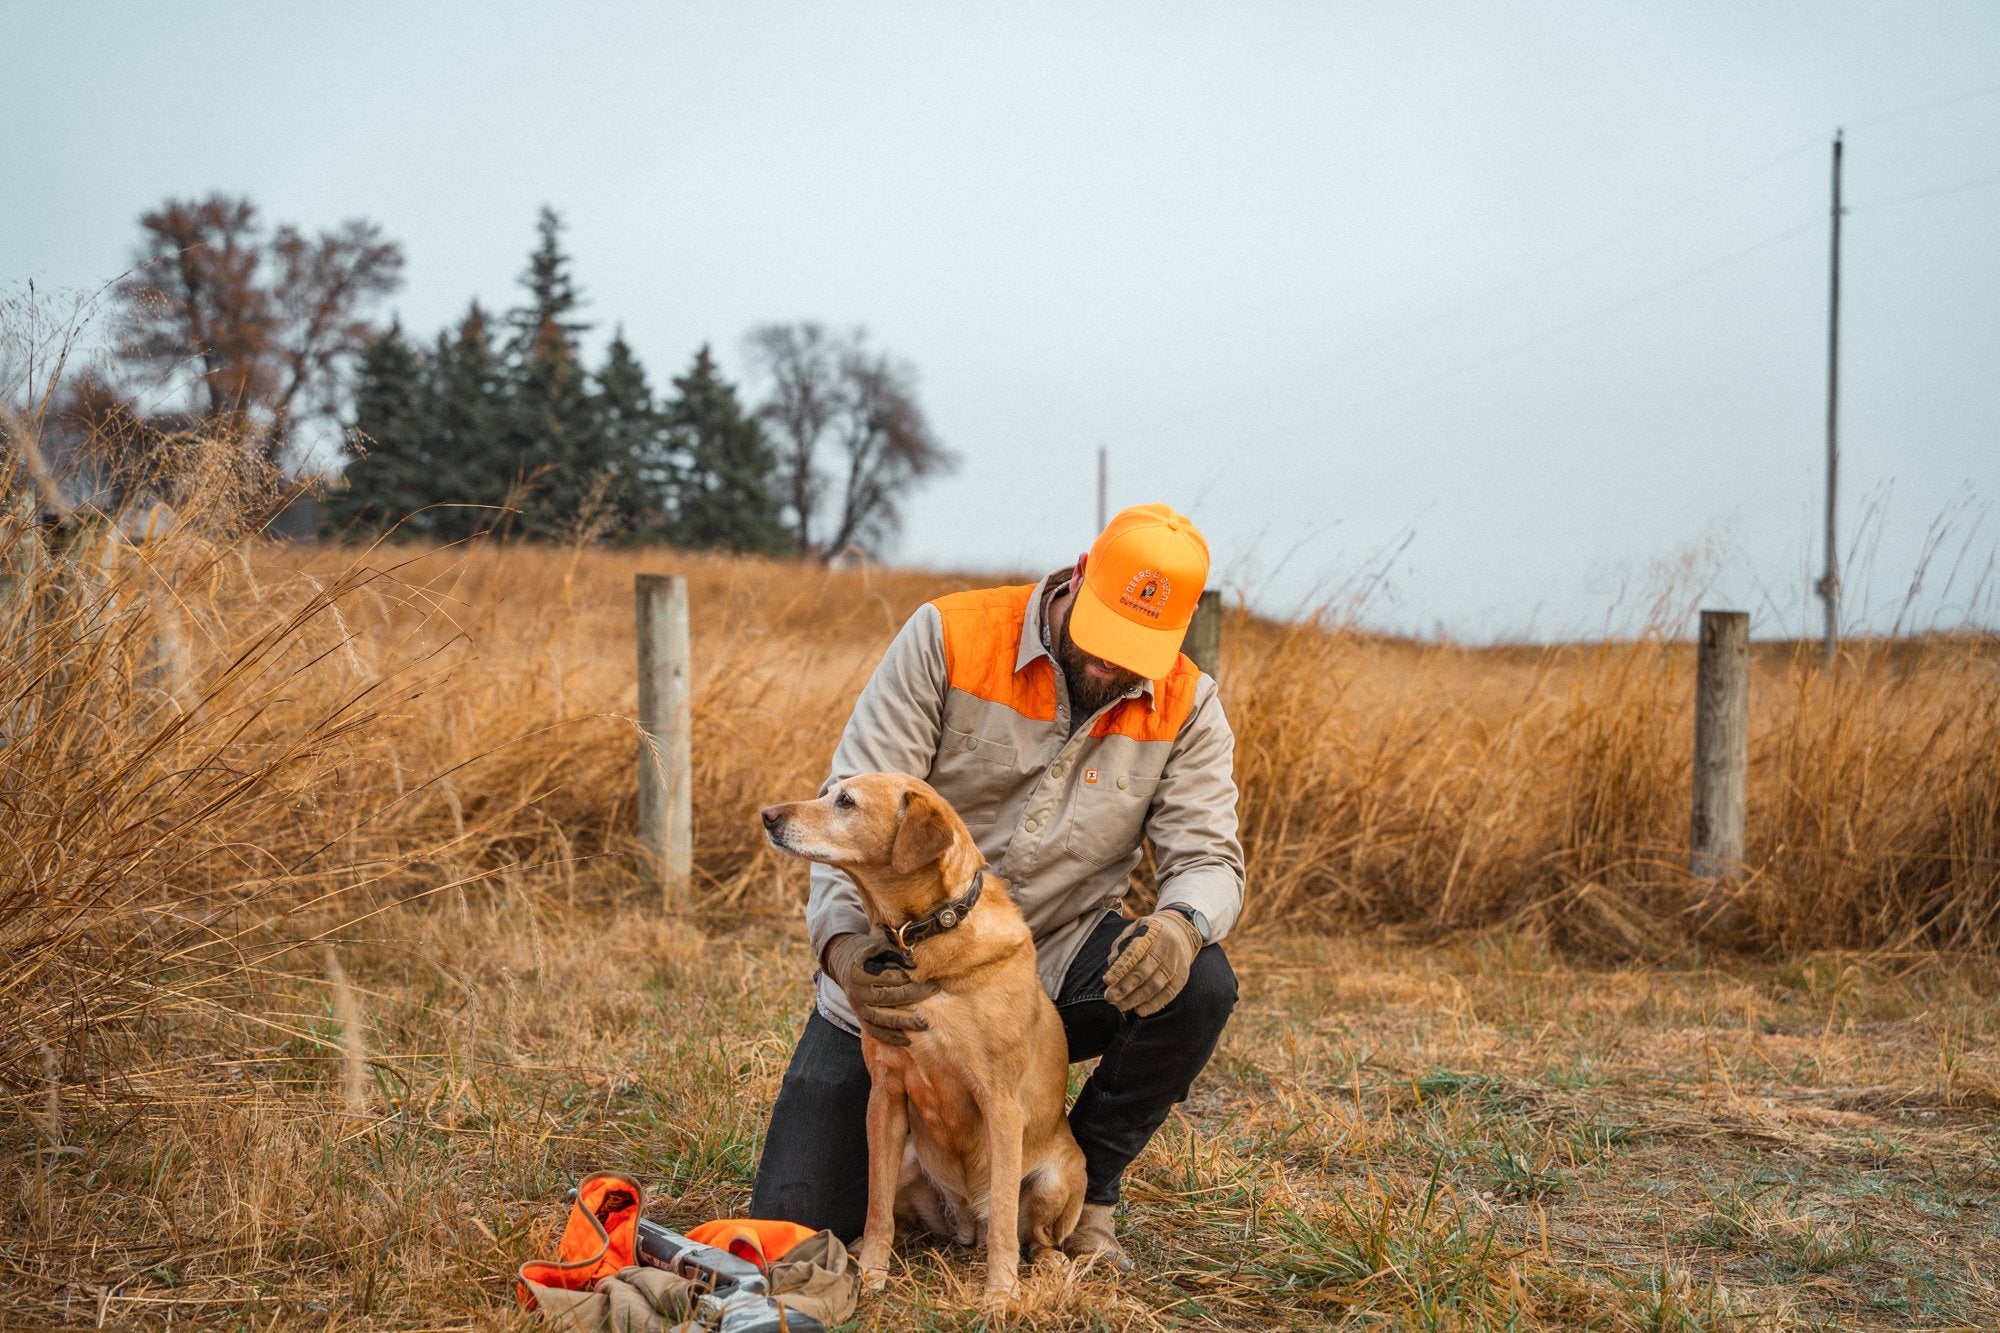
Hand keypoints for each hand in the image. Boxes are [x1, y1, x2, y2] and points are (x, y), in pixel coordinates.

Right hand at [824, 931, 937, 1045]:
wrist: (843, 960)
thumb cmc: (867, 952)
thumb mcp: (876, 945)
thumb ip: (894, 953)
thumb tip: (914, 965)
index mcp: (859, 972)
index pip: (887, 977)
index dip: (907, 978)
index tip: (926, 978)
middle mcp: (857, 991)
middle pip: (886, 998)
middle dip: (912, 996)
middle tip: (933, 992)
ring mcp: (857, 1007)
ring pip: (881, 1019)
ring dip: (903, 1023)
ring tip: (924, 1024)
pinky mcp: (859, 1017)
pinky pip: (874, 1031)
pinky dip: (890, 1037)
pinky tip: (907, 1040)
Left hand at [1102, 909, 1203, 1016]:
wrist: (1179, 932)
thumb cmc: (1148, 934)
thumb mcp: (1133, 931)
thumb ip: (1121, 947)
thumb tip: (1112, 969)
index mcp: (1152, 931)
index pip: (1134, 952)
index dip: (1120, 968)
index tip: (1107, 981)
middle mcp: (1168, 945)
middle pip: (1145, 970)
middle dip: (1125, 987)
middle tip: (1110, 998)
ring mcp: (1177, 962)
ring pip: (1156, 984)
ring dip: (1137, 998)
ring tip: (1120, 1006)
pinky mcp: (1183, 976)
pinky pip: (1168, 993)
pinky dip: (1154, 1004)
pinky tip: (1140, 1011)